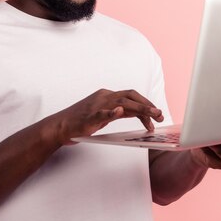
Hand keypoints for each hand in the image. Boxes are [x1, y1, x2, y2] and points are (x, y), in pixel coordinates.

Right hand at [49, 89, 163, 145]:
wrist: (60, 125)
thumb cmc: (81, 121)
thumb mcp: (104, 114)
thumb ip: (119, 112)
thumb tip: (138, 114)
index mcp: (107, 95)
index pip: (131, 96)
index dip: (146, 103)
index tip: (156, 113)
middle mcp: (103, 96)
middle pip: (130, 96)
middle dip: (147, 105)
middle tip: (160, 115)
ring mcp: (96, 106)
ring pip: (122, 103)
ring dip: (139, 108)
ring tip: (152, 115)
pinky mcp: (89, 116)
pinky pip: (101, 113)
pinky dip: (111, 112)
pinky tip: (119, 112)